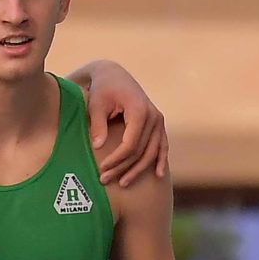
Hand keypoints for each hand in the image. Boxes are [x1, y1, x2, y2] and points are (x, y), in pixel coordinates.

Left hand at [83, 59, 168, 185]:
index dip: (117, 159)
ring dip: (138, 170)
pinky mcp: (158, 123)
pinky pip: (162, 145)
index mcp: (139, 110)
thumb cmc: (102, 90)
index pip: (131, 144)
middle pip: (141, 151)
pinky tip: (158, 175)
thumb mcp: (96, 104)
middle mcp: (153, 116)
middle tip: (104, 180)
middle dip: (123, 168)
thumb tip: (98, 146)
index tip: (102, 168)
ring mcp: (158, 120)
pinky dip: (160, 160)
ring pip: (152, 152)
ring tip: (123, 183)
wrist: (114, 75)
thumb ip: (98, 125)